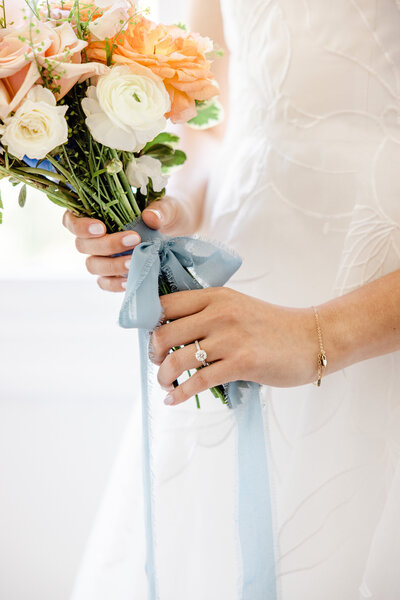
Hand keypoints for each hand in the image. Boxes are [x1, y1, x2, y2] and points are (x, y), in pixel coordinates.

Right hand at [62, 195, 194, 291]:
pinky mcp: (114, 274)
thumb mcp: (168, 207)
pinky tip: (130, 280)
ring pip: (93, 265)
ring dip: (112, 266)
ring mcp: (102, 257)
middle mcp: (94, 237)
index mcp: (95, 213)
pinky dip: (115, 284)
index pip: (71, 220)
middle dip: (107, 245)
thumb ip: (160, 210)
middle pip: (83, 245)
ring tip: (134, 262)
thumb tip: (150, 217)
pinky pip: (105, 283)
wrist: (179, 231)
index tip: (101, 227)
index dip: (80, 226)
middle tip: (134, 239)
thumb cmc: (166, 213)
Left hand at [151, 288, 318, 405]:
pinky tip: (174, 401)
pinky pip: (198, 382)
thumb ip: (208, 313)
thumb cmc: (272, 326)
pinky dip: (180, 395)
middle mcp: (219, 314)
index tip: (151, 338)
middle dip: (153, 354)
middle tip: (159, 363)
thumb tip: (172, 332)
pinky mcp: (241, 363)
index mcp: (216, 296)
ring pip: (176, 360)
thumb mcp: (237, 306)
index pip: (165, 304)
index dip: (149, 323)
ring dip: (163, 377)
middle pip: (163, 333)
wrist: (311, 338)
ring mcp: (230, 339)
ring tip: (167, 385)